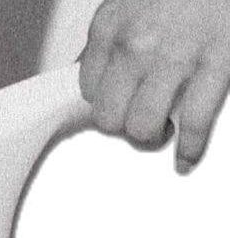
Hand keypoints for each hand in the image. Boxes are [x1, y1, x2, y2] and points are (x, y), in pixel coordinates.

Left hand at [78, 0, 229, 172]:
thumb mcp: (130, 0)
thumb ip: (111, 36)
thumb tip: (90, 70)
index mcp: (110, 25)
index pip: (87, 89)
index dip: (103, 100)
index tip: (115, 102)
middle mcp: (136, 43)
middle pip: (109, 115)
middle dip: (122, 124)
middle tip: (135, 120)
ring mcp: (176, 55)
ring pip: (143, 125)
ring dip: (151, 135)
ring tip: (160, 129)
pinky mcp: (218, 61)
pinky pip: (195, 120)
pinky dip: (190, 147)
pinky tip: (186, 156)